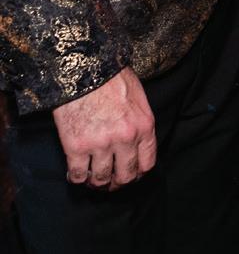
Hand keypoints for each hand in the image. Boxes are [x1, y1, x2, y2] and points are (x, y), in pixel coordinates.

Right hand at [52, 67, 156, 188]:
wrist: (86, 69)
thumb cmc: (112, 79)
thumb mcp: (139, 100)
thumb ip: (139, 124)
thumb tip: (137, 144)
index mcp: (144, 126)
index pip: (147, 163)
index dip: (138, 173)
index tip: (130, 174)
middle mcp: (126, 139)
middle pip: (125, 176)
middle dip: (118, 183)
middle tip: (110, 183)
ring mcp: (101, 144)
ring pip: (101, 179)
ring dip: (97, 183)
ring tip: (93, 180)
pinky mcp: (76, 147)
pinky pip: (78, 175)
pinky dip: (77, 179)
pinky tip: (76, 175)